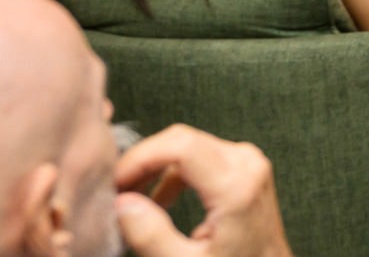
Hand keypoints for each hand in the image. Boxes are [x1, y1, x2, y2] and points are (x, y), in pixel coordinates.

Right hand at [115, 125, 292, 256]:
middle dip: (143, 162)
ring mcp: (249, 162)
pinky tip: (158, 202)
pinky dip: (173, 174)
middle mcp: (247, 164)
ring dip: (155, 168)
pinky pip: (201, 156)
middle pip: (182, 140)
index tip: (113, 183)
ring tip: (130, 201)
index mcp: (236, 186)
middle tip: (114, 193)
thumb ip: (150, 235)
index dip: (140, 159)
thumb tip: (121, 203)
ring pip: (189, 146)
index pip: (181, 146)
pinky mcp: (245, 168)